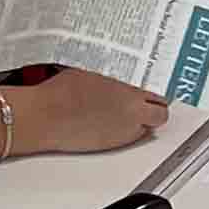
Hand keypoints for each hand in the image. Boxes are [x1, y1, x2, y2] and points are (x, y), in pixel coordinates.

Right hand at [17, 68, 170, 155]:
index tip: (153, 82)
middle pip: (161, 106)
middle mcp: (134, 105)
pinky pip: (136, 135)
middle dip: (155, 102)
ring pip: (153, 122)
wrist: (47, 116)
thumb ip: (117, 69)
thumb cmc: (62, 91)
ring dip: (147, 117)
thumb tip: (127, 67)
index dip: (156, 82)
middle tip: (146, 99)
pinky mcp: (119, 142)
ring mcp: (128, 125)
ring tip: (131, 111)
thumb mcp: (93, 66)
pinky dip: (132, 129)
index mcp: (130, 81)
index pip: (160, 82)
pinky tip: (116, 121)